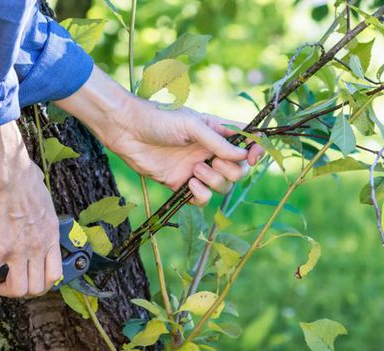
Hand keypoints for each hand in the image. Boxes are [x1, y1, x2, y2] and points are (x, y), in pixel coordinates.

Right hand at [0, 124, 62, 297]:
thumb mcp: (42, 195)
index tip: (30, 278)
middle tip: (9, 281)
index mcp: (50, 236)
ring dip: (3, 290)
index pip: (55, 275)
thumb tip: (36, 181)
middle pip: (36, 288)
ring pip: (16, 290)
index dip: (42, 283)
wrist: (7, 175)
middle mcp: (37, 248)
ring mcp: (17, 252)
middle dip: (22, 290)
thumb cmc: (23, 177)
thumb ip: (40, 202)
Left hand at [56, 67, 263, 204]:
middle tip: (212, 161)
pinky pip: (201, 198)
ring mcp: (196, 168)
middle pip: (238, 171)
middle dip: (231, 170)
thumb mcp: (192, 125)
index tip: (252, 158)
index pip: (247, 143)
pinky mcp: (180, 184)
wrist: (127, 130)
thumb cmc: (159, 118)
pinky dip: (200, 195)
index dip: (256, 152)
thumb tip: (243, 156)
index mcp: (217, 132)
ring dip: (214, 181)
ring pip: (222, 186)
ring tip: (195, 171)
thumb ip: (218, 142)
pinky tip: (189, 184)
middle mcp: (210, 151)